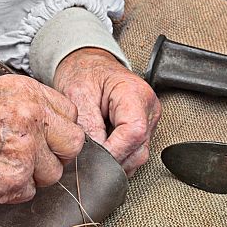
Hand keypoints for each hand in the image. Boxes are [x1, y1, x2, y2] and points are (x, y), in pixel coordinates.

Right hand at [0, 75, 84, 203]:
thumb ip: (29, 106)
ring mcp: (27, 148)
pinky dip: (14, 190)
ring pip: (54, 173)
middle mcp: (32, 117)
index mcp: (28, 93)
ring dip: (33, 176)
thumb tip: (55, 125)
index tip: (46, 137)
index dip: (58, 130)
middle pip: (73, 143)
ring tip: (2, 165)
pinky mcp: (18, 178)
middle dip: (57, 155)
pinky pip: (31, 191)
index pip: (70, 114)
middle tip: (32, 157)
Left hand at [53, 48, 160, 175]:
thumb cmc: (84, 73)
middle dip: (113, 160)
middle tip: (88, 159)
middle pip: (139, 149)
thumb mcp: (78, 95)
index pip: (134, 132)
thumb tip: (93, 156)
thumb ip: (87, 126)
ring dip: (115, 161)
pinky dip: (118, 157)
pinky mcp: (143, 130)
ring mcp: (148, 121)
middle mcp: (148, 109)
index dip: (114, 151)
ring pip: (138, 156)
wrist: (88, 65)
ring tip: (94, 153)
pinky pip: (134, 153)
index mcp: (135, 94)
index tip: (93, 159)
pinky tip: (103, 150)